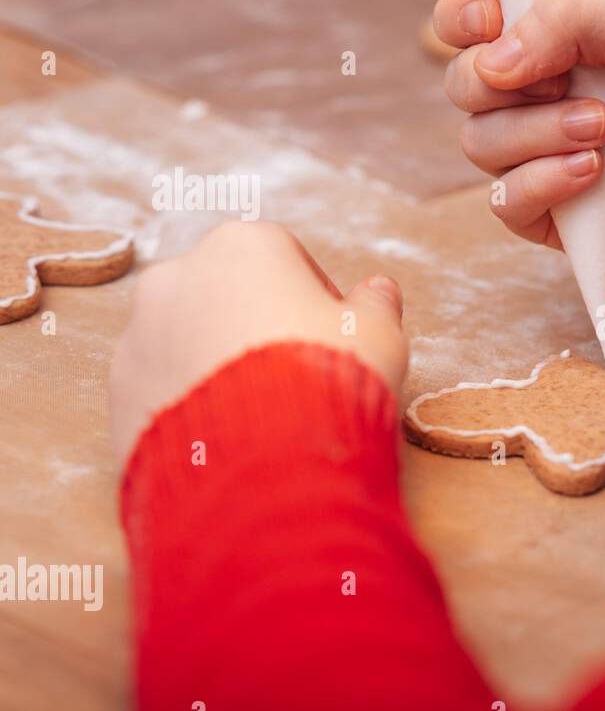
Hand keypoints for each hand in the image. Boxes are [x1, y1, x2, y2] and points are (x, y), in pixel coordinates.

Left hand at [110, 221, 407, 464]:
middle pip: (228, 295)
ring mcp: (140, 332)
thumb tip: (378, 291)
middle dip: (257, 327)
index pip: (285, 258)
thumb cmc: (330, 381)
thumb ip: (376, 306)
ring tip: (263, 416)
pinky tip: (229, 439)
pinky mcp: (119, 390)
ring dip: (219, 365)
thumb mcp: (379, 337)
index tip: (333, 339)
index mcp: (244, 245)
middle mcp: (179, 275)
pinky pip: (163, 388)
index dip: (316, 300)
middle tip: (298, 377)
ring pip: (188, 340)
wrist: (267, 465)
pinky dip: (191, 405)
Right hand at [434, 0, 604, 298]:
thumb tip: (492, 60)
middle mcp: (545, 98)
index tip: (487, 18)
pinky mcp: (562, 221)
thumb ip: (570, 14)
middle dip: (501, 81)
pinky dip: (542, 182)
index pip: (471, 23)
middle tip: (570, 82)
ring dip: (537, 132)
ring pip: (480, 143)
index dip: (461, 17)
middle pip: (464, 85)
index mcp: (560, 40)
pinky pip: (506, 202)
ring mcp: (548, 159)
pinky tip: (594, 173)